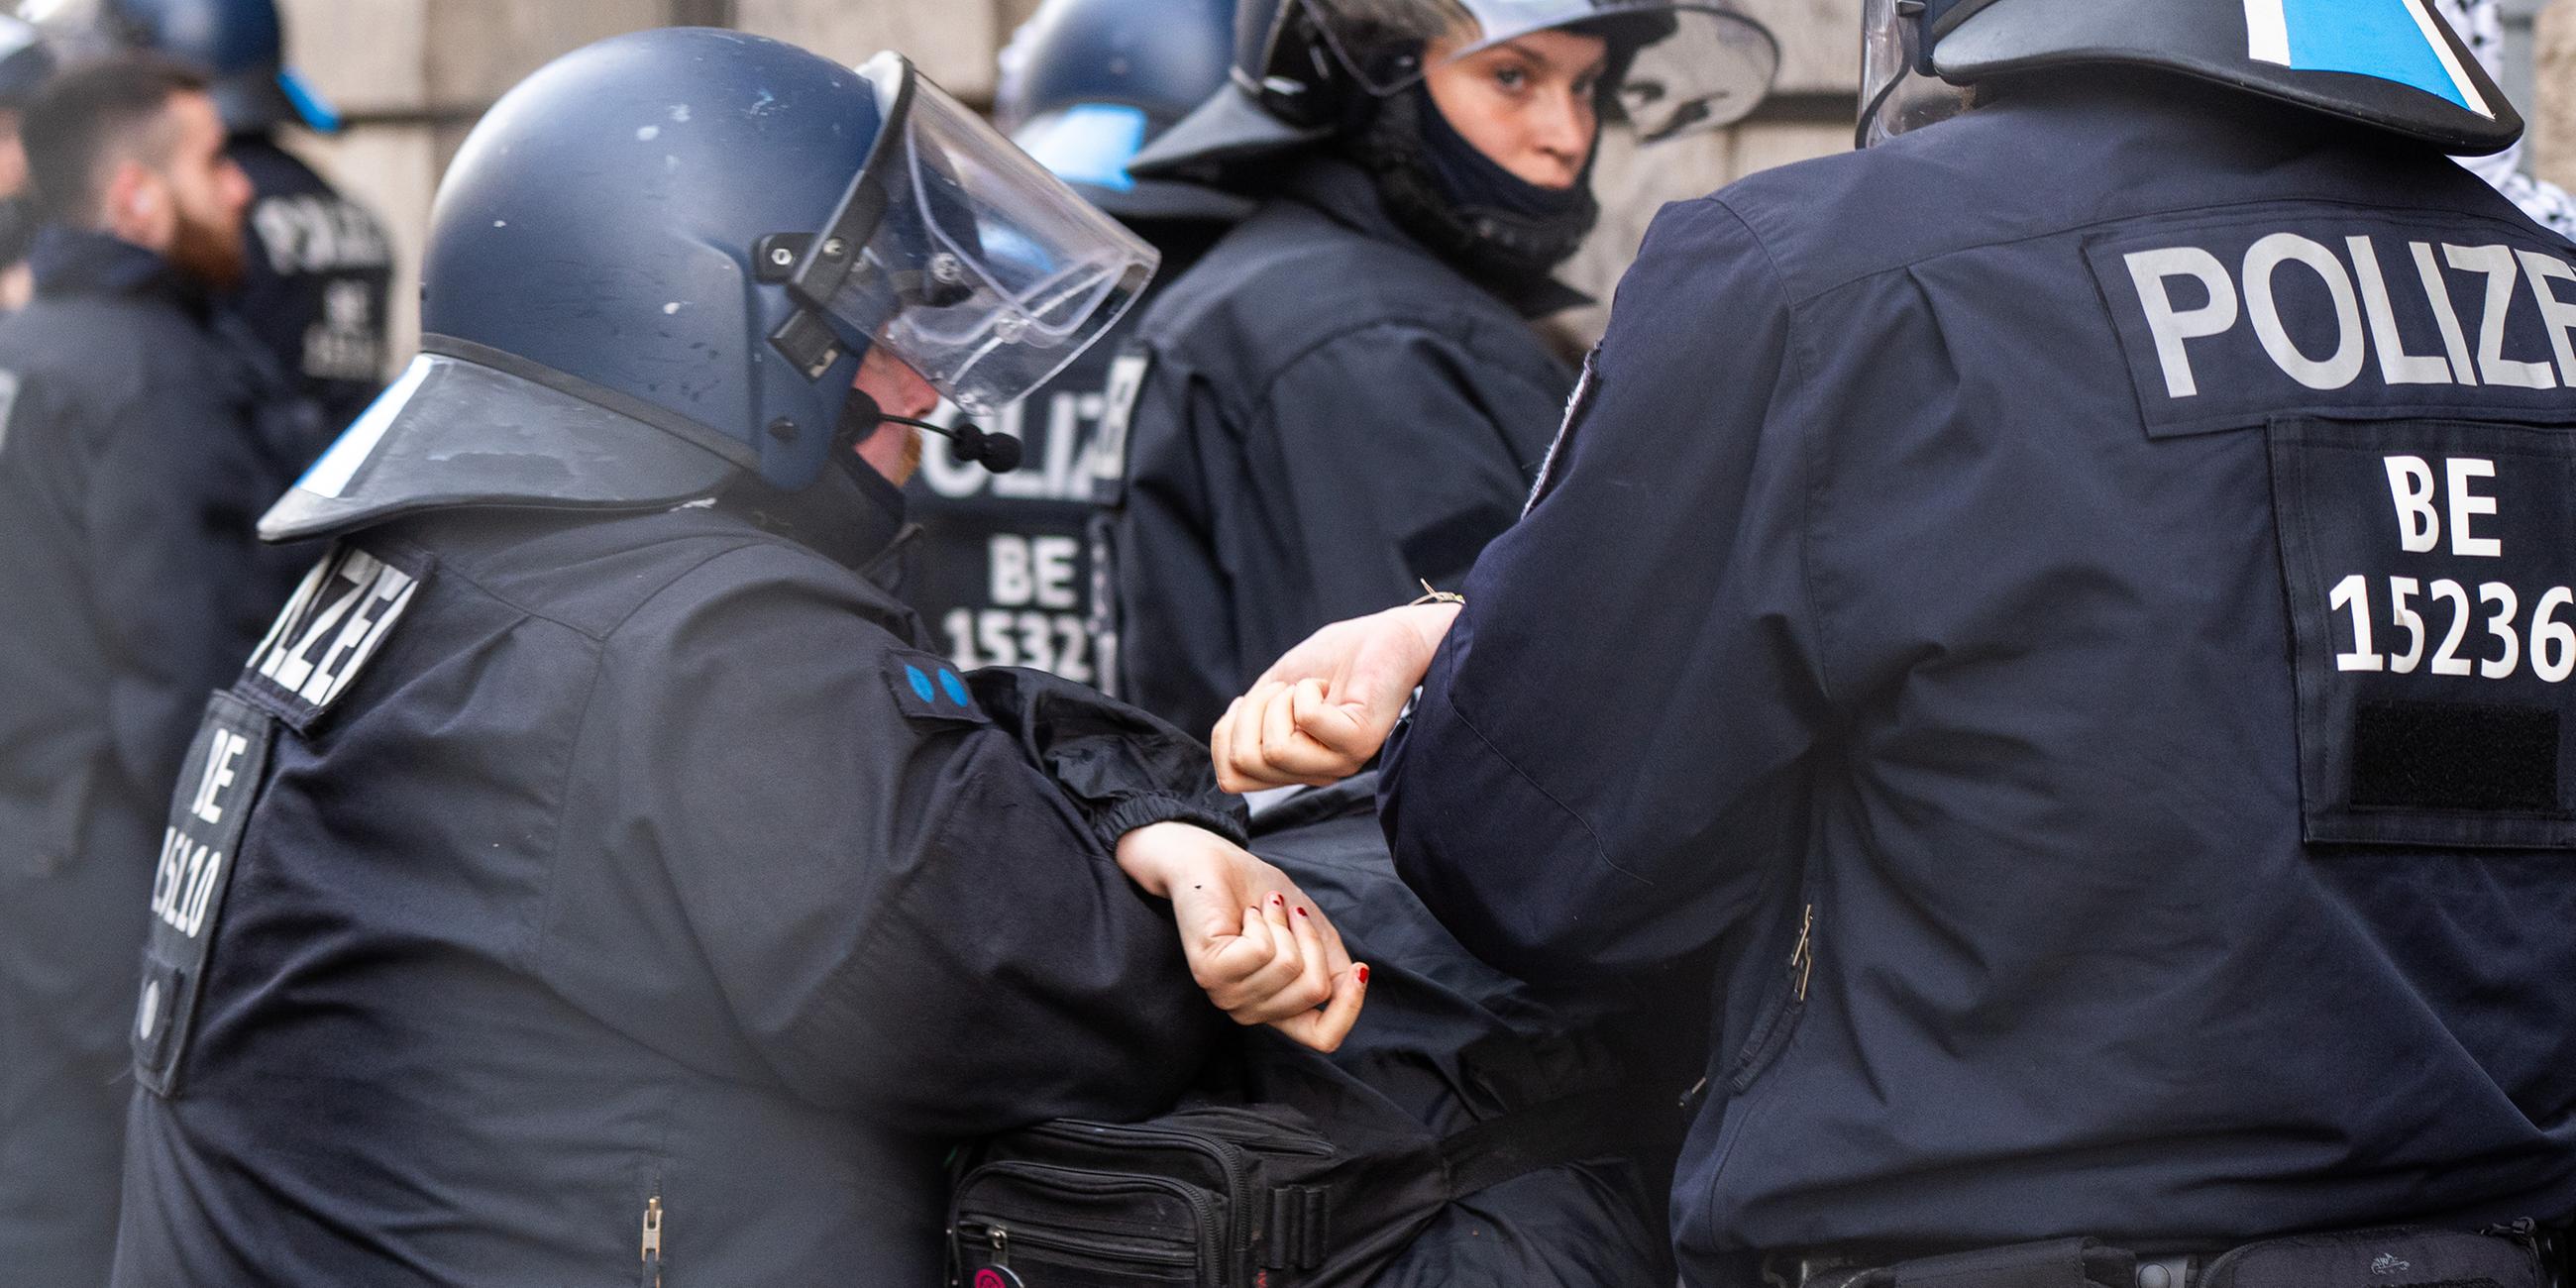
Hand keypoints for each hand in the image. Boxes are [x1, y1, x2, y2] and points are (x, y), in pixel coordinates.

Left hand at [1115, 823, 1367, 1052]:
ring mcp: (1227, 995)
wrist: (1211, 862)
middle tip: (1287, 913)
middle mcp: (1250, 1010)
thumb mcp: (1312, 930)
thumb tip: (1357, 980)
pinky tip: (1244, 914)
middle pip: (1315, 990)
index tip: (1359, 969)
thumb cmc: (1259, 894)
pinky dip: (1263, 920)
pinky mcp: (1210, 971)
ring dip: (1282, 922)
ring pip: (1289, 967)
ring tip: (1261, 909)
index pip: (1322, 1038)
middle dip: (1311, 938)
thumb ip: (1332, 964)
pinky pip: (1262, 951)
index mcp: (1276, 1007)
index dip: (1349, 1008)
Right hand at [1211, 603, 1460, 792]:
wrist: (1388, 637)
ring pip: (1272, 750)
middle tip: (1283, 689)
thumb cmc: (1335, 659)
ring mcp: (1340, 761)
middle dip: (1249, 712)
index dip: (1225, 734)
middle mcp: (1317, 772)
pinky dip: (1306, 690)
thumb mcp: (1274, 691)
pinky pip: (1306, 721)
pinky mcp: (1359, 741)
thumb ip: (1247, 722)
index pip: (1232, 779)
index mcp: (1295, 766)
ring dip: (1277, 702)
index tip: (1249, 700)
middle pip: (1244, 764)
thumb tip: (1222, 749)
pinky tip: (1328, 685)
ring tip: (1307, 687)